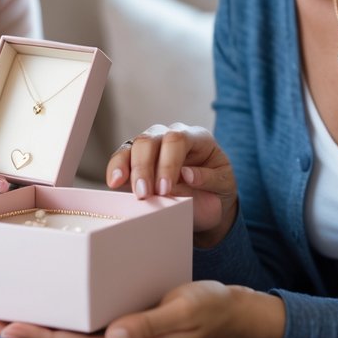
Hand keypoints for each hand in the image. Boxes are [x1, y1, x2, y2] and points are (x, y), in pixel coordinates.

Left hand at [0, 281, 284, 337]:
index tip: (8, 325)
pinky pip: (82, 331)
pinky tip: (46, 311)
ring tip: (2, 318)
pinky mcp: (124, 332)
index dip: (39, 337)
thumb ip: (148, 324)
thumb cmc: (210, 308)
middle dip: (24, 334)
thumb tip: (111, 337)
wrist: (234, 313)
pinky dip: (58, 322)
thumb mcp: (183, 311)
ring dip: (35, 330)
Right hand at [106, 123, 237, 244]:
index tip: (165, 190)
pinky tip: (113, 182)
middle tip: (144, 193)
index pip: (177, 139)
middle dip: (144, 166)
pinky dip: (116, 168)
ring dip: (127, 167)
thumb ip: (209, 179)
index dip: (168, 163)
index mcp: (197, 138)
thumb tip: (187, 175)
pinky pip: (122, 157)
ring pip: (134, 144)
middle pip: (151, 139)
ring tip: (121, 185)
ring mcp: (153, 145)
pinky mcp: (137, 158)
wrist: (210, 202)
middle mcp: (172, 136)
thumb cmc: (217, 190)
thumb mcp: (224, 185)